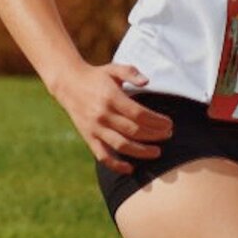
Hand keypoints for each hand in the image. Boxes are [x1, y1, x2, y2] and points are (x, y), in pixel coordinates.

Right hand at [52, 62, 171, 174]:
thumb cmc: (96, 77)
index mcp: (111, 97)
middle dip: (155, 135)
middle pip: (134, 130)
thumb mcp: (113, 69)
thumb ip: (131, 73)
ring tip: (157, 152)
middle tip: (168, 135)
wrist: (68, 84)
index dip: (157, 121)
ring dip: (142, 151)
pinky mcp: (88, 137)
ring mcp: (95, 128)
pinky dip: (116, 165)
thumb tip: (147, 82)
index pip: (139, 114)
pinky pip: (102, 155)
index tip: (169, 124)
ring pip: (121, 145)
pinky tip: (130, 168)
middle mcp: (102, 114)